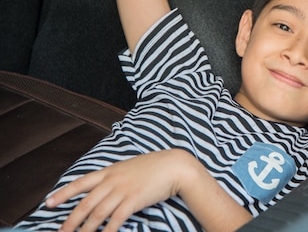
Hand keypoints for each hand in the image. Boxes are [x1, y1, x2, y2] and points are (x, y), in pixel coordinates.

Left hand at [46, 149, 198, 231]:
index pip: (81, 183)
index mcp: (110, 170)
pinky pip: (115, 220)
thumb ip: (116, 175)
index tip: (48, 203)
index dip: (63, 194)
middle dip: (70, 221)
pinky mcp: (133, 200)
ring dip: (84, 230)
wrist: (175, 166)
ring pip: (96, 214)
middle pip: (85, 203)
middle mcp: (112, 180)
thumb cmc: (154, 167)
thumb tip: (104, 186)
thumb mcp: (130, 166)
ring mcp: (122, 190)